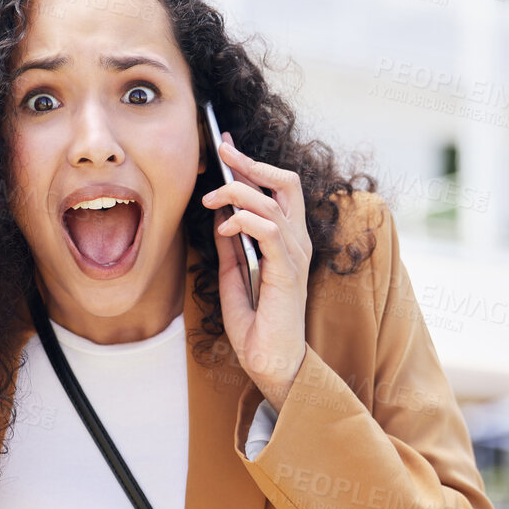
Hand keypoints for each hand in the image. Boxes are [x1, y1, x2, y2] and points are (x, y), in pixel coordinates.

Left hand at [203, 131, 310, 410]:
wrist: (272, 362)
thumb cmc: (258, 326)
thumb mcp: (234, 276)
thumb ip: (231, 247)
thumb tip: (219, 217)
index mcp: (288, 240)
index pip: (278, 188)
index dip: (252, 163)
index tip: (225, 145)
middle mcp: (297, 241)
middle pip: (286, 182)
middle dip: (250, 162)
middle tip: (221, 152)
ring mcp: (296, 255)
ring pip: (272, 201)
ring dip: (236, 193)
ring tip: (210, 202)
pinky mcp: (288, 271)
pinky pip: (269, 230)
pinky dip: (243, 221)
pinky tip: (225, 228)